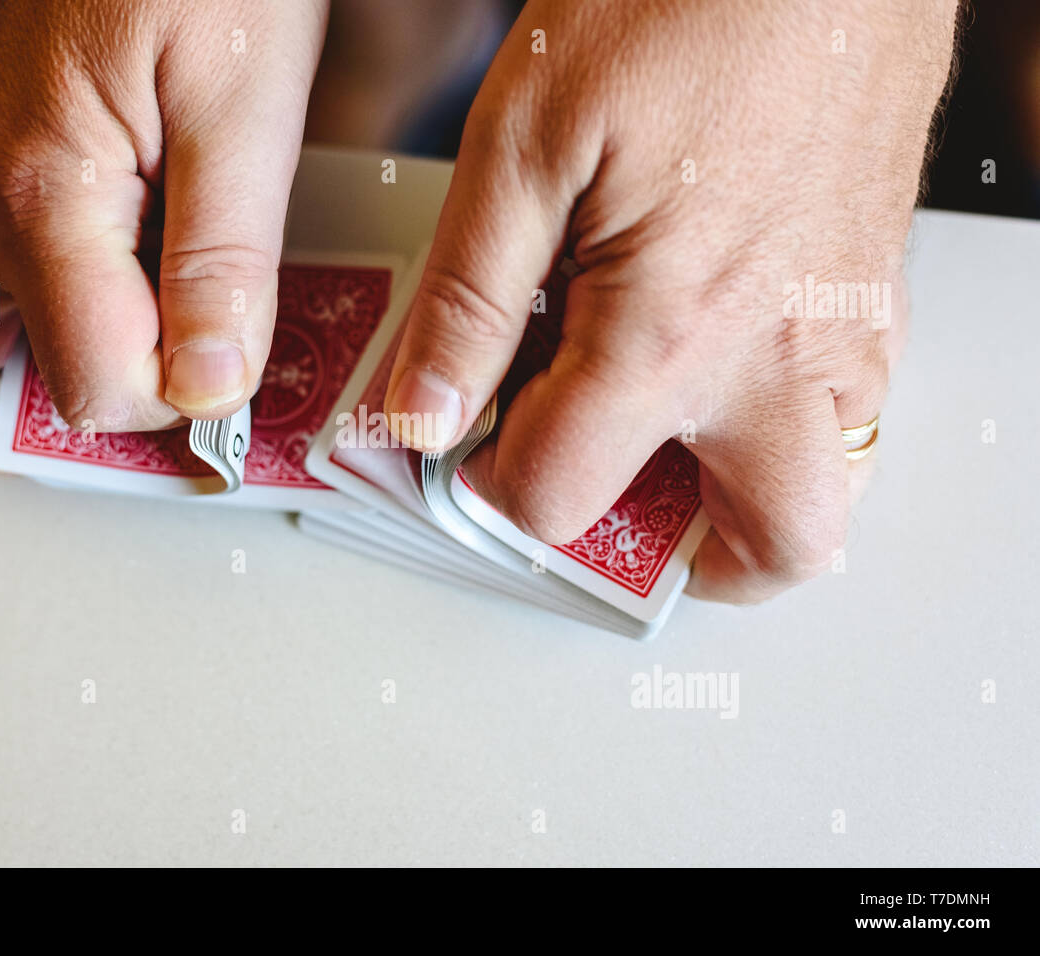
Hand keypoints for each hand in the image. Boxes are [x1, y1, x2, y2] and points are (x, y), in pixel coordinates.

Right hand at [0, 0, 328, 463]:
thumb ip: (225, 263)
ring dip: (13, 395)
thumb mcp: (244, 111)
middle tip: (144, 443)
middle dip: (58, 432)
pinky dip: (24, 335)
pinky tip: (105, 329)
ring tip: (114, 410)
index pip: (90, 379)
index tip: (235, 391)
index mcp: (43, 194)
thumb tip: (210, 384)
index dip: (172, 408)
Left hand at [384, 0, 957, 601]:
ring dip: (740, 503)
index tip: (468, 443)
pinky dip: (782, 428)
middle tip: (601, 502)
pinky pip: (851, 414)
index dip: (490, 484)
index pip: (562, 493)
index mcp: (670, 334)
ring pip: (826, 494)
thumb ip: (468, 301)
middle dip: (669, 555)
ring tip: (657, 438)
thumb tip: (423, 411)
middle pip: (761, 552)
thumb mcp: (525, 145)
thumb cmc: (682, 3)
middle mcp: (779, 360)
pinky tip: (715, 359)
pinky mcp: (877, 297)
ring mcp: (847, 335)